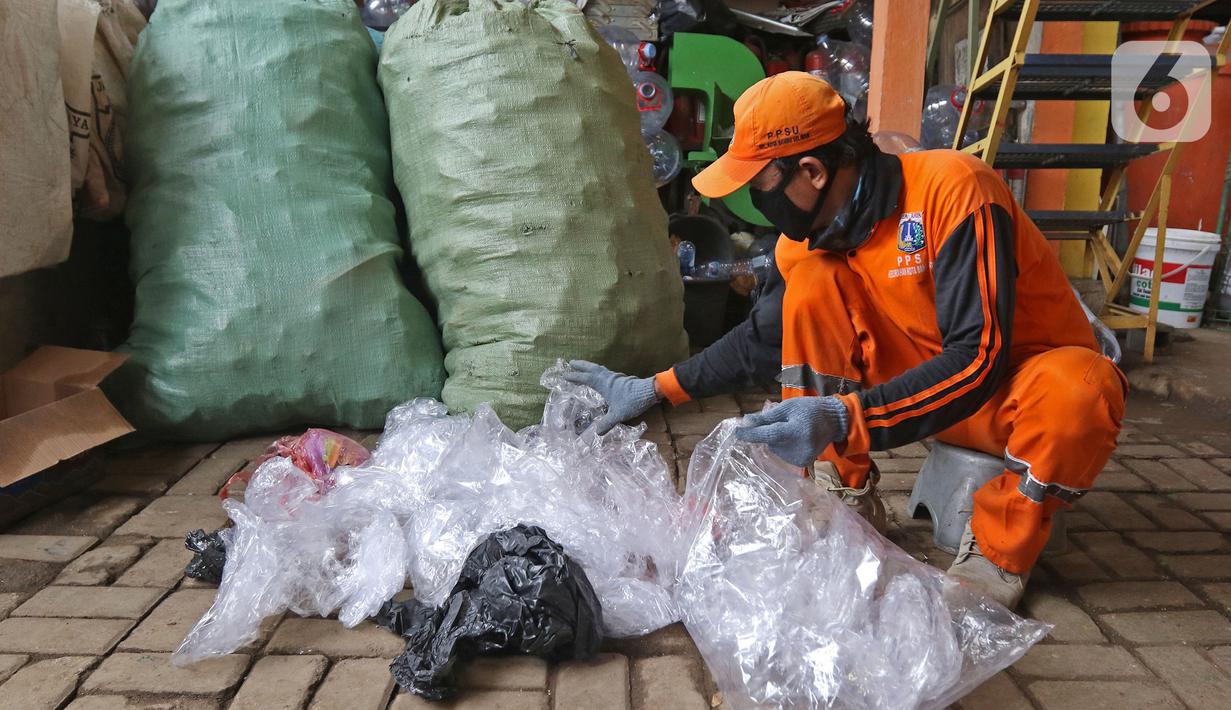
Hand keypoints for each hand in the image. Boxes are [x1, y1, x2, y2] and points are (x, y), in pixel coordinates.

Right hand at [562, 360, 660, 433]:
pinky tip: (602, 376)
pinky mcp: (622, 379)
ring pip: (600, 368)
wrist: (649, 392)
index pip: (585, 378)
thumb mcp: (618, 415)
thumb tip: (597, 433)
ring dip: (590, 366)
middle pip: (592, 368)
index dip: (574, 377)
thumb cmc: (632, 402)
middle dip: (581, 365)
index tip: (564, 375)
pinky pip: (606, 372)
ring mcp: (616, 377)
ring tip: (584, 366)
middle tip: (571, 362)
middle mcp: (608, 378)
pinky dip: (600, 371)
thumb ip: (607, 423)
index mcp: (604, 384)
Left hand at [735, 396, 849, 466]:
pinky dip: (783, 446)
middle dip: (769, 432)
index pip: (769, 434)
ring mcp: (801, 458)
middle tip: (784, 421)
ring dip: (777, 439)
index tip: (736, 432)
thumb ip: (767, 416)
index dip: (751, 434)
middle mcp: (799, 448)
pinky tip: (796, 438)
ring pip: (775, 448)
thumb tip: (746, 422)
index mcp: (796, 431)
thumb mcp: (788, 407)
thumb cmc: (810, 409)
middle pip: (770, 442)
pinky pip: (782, 454)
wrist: (834, 421)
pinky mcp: (802, 463)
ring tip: (793, 429)